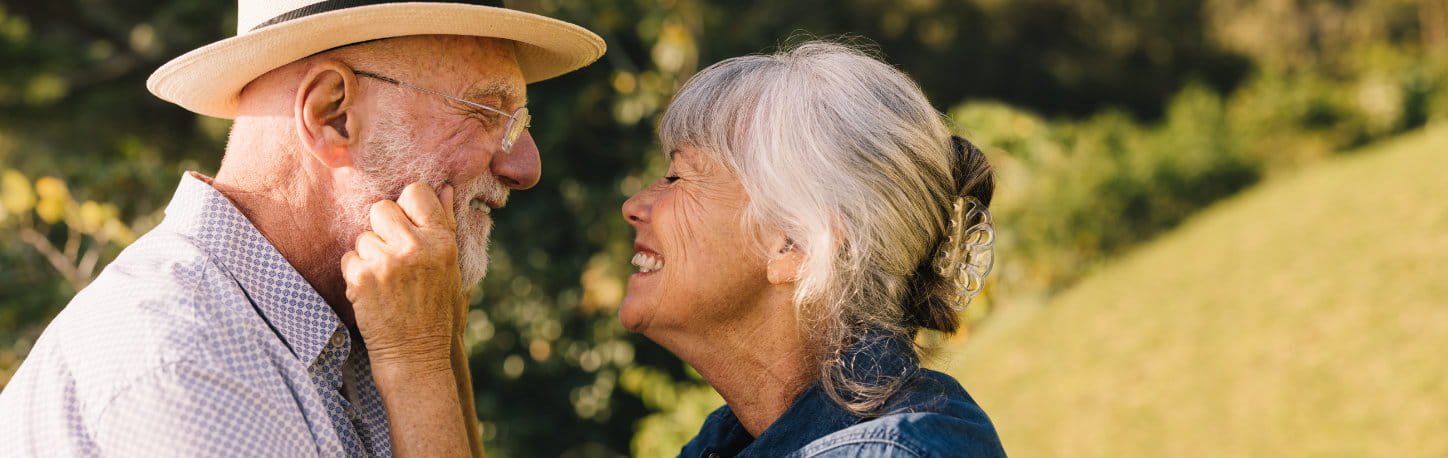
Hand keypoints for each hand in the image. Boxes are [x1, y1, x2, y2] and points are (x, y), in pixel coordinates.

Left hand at [342, 182, 461, 369]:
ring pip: (363, 236)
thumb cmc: (435, 309)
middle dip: (382, 229)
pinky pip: (349, 257)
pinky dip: (356, 274)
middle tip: (394, 256)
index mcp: (441, 241)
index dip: (407, 206)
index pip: (416, 192)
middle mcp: (415, 247)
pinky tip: (373, 292)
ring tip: (386, 280)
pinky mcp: (361, 278)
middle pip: (381, 208)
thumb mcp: (450, 266)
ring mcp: (386, 262)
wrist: (414, 354)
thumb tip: (445, 187)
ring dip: (369, 255)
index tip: (407, 225)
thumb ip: (445, 224)